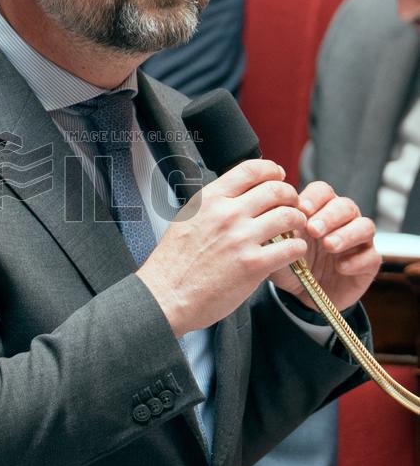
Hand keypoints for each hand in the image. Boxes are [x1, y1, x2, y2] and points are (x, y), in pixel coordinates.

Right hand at [136, 159, 308, 336]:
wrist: (166, 296)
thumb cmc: (174, 263)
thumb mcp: (187, 219)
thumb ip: (213, 205)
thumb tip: (236, 194)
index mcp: (210, 200)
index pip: (251, 169)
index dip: (272, 170)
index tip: (278, 176)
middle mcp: (227, 214)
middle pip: (275, 190)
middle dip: (290, 195)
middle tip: (292, 204)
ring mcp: (241, 239)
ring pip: (289, 216)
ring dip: (298, 220)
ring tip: (296, 227)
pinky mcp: (253, 265)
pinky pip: (291, 247)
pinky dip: (297, 247)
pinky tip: (292, 250)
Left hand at [270, 180, 379, 311]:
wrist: (303, 295)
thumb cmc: (291, 264)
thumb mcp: (276, 249)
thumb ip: (274, 234)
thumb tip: (269, 219)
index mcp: (319, 210)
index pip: (322, 191)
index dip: (314, 198)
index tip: (301, 210)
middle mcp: (342, 221)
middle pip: (345, 205)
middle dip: (329, 216)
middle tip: (314, 229)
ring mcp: (358, 241)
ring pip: (365, 226)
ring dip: (347, 234)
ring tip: (329, 246)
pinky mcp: (369, 263)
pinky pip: (371, 257)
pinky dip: (357, 260)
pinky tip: (340, 267)